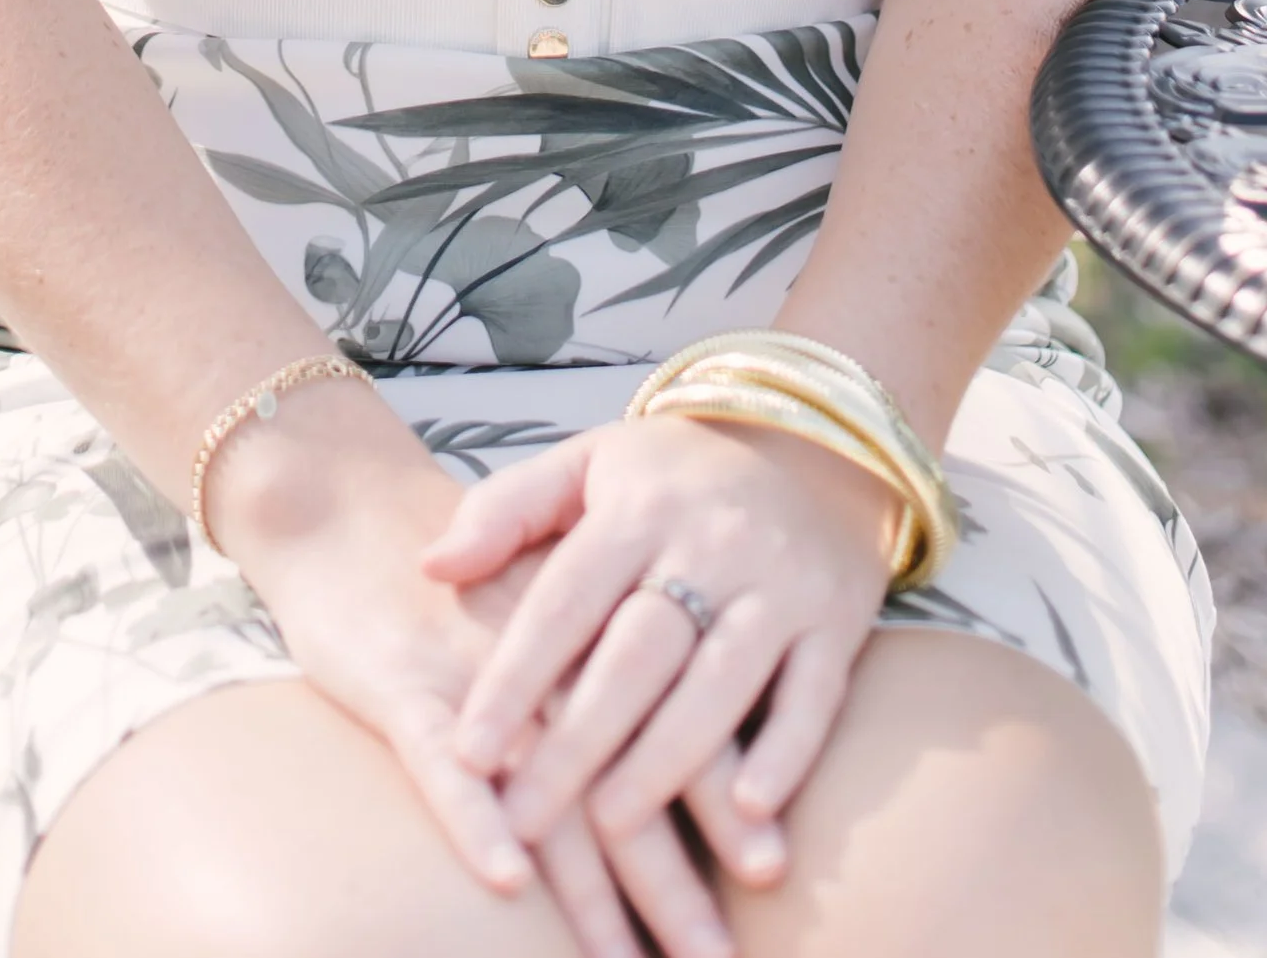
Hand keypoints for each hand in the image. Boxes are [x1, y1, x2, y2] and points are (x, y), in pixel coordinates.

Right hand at [217, 411, 738, 957]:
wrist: (348, 504)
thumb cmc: (461, 571)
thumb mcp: (547, 584)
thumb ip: (616, 649)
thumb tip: (701, 746)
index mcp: (596, 626)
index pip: (677, 718)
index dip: (725, 796)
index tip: (774, 869)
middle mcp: (551, 656)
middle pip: (624, 775)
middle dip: (673, 878)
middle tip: (716, 955)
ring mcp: (476, 674)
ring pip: (547, 792)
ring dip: (590, 891)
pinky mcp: (404, 688)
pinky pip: (442, 766)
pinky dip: (476, 820)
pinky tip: (508, 878)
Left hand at [424, 411, 903, 905]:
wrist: (813, 442)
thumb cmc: (675, 475)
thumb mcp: (590, 464)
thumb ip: (507, 509)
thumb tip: (431, 564)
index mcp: (638, 506)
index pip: (567, 596)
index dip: (517, 674)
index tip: (470, 751)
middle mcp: (709, 542)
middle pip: (638, 651)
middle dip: (579, 740)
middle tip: (524, 817)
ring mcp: (778, 583)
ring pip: (721, 677)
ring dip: (668, 756)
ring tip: (613, 823)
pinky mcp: (835, 622)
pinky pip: (815, 691)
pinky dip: (787, 749)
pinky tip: (751, 803)